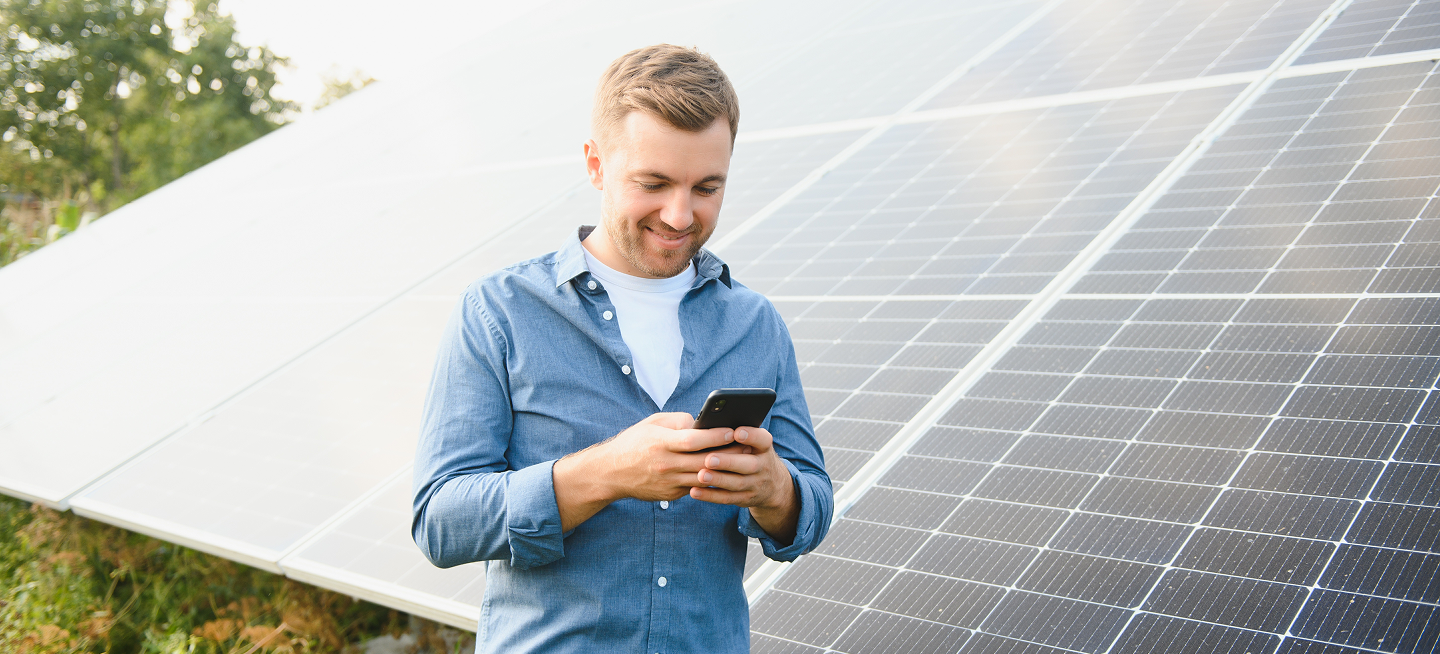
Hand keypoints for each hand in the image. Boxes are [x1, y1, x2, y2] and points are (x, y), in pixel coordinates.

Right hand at [552, 413, 744, 530]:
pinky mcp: (670, 495)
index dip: (715, 436)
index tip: (733, 430)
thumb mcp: (652, 424)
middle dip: (728, 454)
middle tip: (748, 447)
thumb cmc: (634, 443)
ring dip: (724, 470)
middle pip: (703, 461)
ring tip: (742, 461)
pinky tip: (725, 474)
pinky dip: (711, 481)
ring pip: (703, 478)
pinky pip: (696, 487)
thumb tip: (702, 423)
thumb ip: (678, 421)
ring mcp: (668, 483)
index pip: (693, 440)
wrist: (611, 473)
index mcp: (661, 443)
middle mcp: (665, 464)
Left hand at [688, 427, 798, 543]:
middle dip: (729, 462)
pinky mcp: (745, 498)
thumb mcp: (755, 444)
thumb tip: (712, 424)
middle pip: (749, 465)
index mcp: (764, 448)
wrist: (772, 485)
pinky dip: (710, 496)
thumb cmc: (753, 455)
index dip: (751, 436)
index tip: (736, 432)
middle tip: (709, 458)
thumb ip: (738, 435)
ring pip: (737, 483)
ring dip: (718, 480)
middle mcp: (763, 466)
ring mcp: (755, 484)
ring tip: (700, 475)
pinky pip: (727, 498)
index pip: (762, 440)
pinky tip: (694, 491)